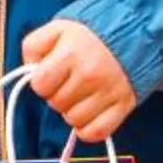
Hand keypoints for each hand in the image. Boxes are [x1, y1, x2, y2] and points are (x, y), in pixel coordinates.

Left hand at [19, 19, 136, 142]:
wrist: (132, 34)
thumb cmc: (89, 35)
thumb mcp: (56, 29)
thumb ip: (34, 47)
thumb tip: (30, 71)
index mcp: (70, 53)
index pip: (40, 86)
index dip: (42, 83)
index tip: (51, 76)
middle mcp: (90, 74)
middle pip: (56, 104)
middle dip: (57, 96)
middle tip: (68, 83)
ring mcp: (108, 92)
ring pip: (74, 120)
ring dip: (72, 112)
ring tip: (80, 96)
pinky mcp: (124, 106)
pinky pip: (97, 133)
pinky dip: (88, 130)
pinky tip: (88, 115)